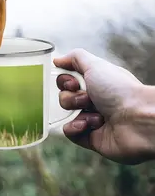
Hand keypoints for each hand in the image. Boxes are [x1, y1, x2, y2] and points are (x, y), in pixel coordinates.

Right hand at [53, 48, 154, 164]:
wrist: (139, 118)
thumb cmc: (119, 89)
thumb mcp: (95, 65)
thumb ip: (75, 58)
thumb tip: (57, 60)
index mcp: (94, 83)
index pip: (67, 80)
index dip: (64, 81)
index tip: (73, 82)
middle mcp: (93, 100)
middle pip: (64, 96)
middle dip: (72, 97)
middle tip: (89, 98)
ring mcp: (91, 119)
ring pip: (66, 114)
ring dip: (78, 112)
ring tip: (97, 115)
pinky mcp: (91, 138)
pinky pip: (69, 132)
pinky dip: (75, 128)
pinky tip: (89, 126)